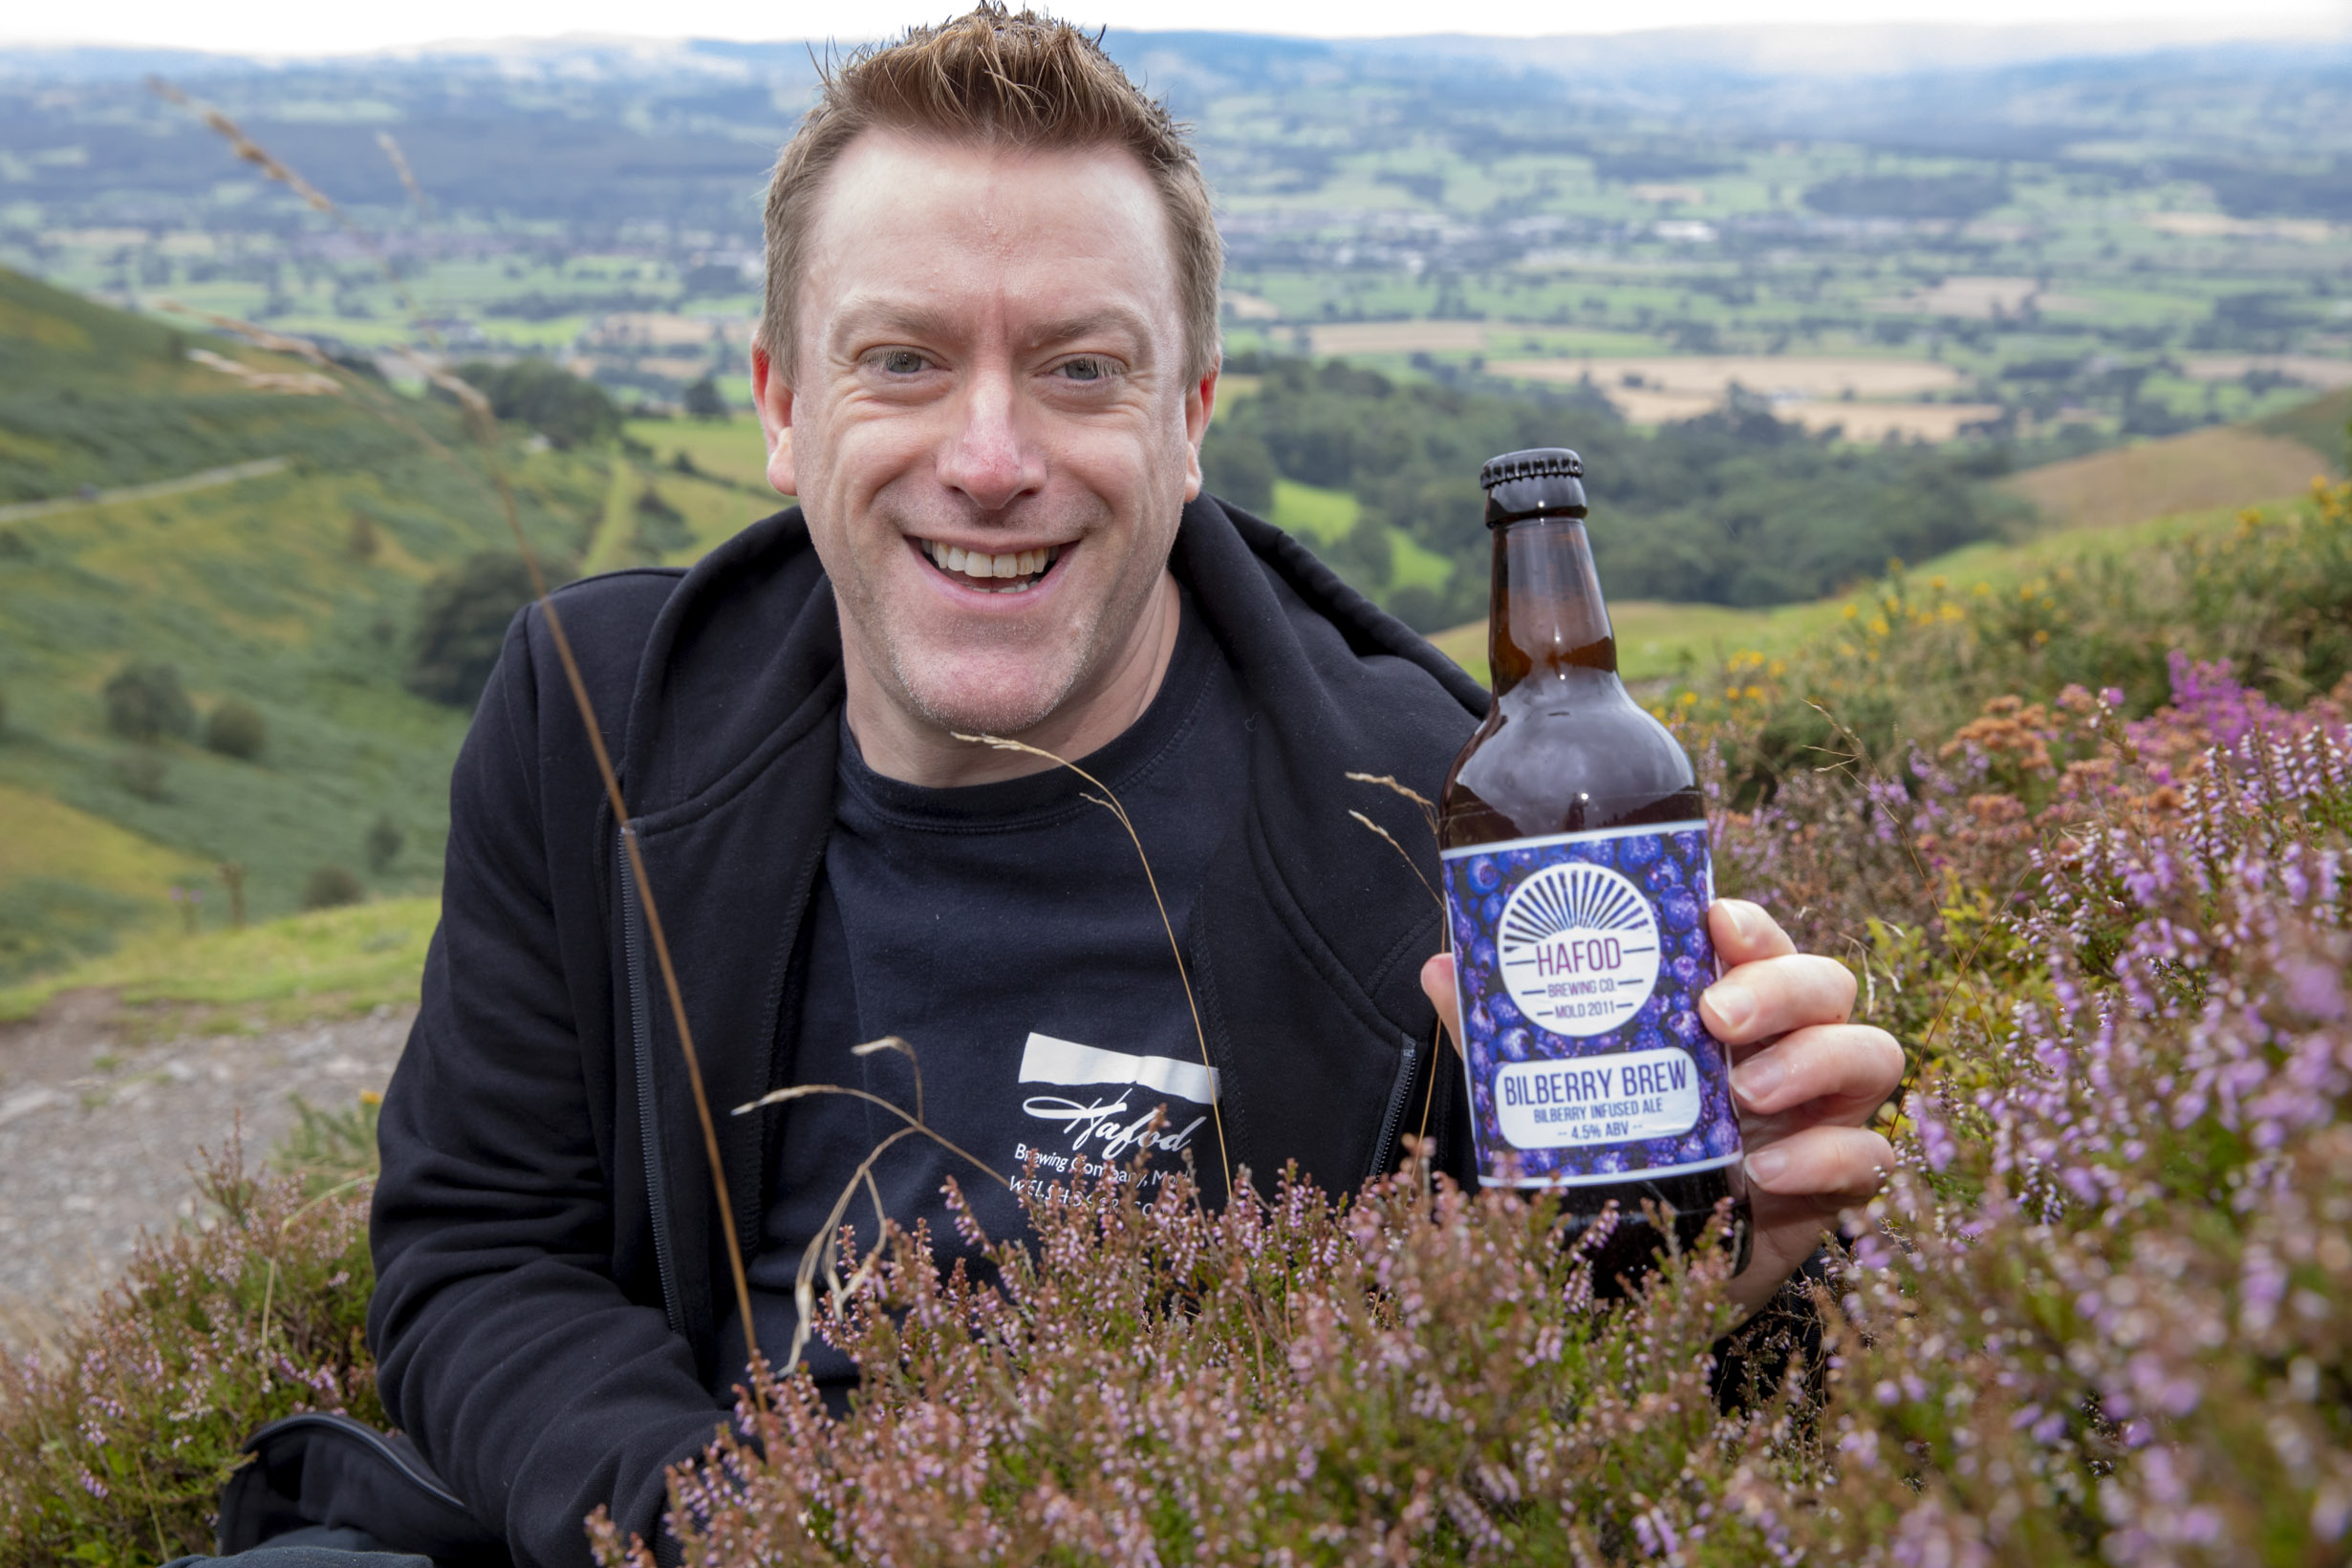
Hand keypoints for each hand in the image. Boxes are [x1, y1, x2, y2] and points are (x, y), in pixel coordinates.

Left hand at [1418, 897, 1901, 1316]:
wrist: (1629, 1278)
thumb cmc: (1599, 1157)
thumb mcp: (1544, 1093)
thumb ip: (1502, 1034)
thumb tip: (1442, 967)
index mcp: (1722, 1005)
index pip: (1757, 940)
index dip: (1748, 923)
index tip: (1712, 921)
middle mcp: (1783, 1046)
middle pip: (1826, 982)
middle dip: (1781, 988)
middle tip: (1717, 1018)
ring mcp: (1815, 1114)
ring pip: (1872, 1054)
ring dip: (1815, 1061)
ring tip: (1745, 1094)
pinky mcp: (1832, 1188)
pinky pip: (1870, 1156)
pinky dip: (1828, 1156)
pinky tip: (1764, 1175)